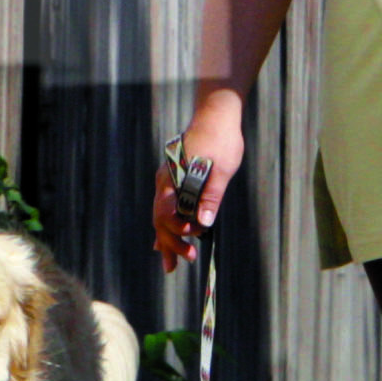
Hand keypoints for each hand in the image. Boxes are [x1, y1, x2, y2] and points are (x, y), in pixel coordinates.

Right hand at [157, 94, 245, 271]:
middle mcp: (165, 181)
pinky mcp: (175, 180)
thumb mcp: (221, 170)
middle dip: (169, 243)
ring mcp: (168, 181)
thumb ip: (211, 196)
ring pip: (161, 216)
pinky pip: (165, 208)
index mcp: (173, 178)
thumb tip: (204, 222)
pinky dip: (166, 226)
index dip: (176, 230)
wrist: (217, 115)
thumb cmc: (221, 140)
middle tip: (179, 264)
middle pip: (160, 219)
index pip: (166, 213)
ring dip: (165, 240)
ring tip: (169, 265)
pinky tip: (162, 243)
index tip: (192, 237)